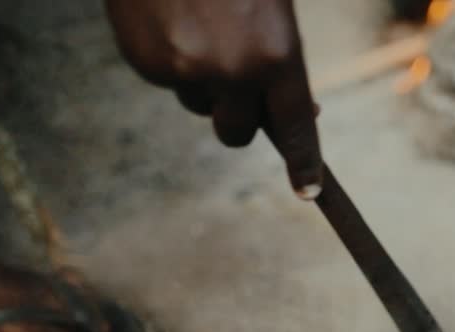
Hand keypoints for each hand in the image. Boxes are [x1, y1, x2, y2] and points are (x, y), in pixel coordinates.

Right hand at [104, 0, 322, 197]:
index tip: (309, 190)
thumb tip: (298, 110)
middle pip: (238, 134)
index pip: (296, 128)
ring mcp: (183, 72)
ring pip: (198, 104)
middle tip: (240, 86)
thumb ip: (282, 59)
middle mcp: (231, 73)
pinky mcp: (145, 65)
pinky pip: (167, 82)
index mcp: (276, 55)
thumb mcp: (274, 9)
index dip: (305, 164)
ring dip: (204, 82)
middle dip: (241, 119)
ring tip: (201, 26)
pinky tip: (172, 20)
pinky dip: (171, 61)